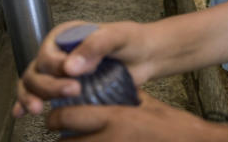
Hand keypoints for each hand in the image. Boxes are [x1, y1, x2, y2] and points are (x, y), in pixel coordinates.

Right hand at [15, 21, 154, 116]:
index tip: (74, 77)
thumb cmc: (132, 41)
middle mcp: (58, 52)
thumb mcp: (117, 36)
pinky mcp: (63, 89)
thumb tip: (70, 66)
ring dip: (32, 97)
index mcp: (66, 35)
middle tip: (72, 92)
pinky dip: (25, 103)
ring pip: (32, 84)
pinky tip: (21, 114)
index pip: (48, 53)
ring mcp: (58, 72)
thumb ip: (95, 46)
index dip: (56, 67)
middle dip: (47, 85)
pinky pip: (38, 95)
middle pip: (37, 70)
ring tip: (39, 109)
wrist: (145, 56)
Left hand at [44, 92, 227, 141]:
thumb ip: (127, 97)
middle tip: (62, 135)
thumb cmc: (173, 125)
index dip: (56, 118)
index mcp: (115, 118)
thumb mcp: (148, 104)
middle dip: (61, 140)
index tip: (54, 117)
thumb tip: (112, 90)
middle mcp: (109, 139)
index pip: (69, 117)